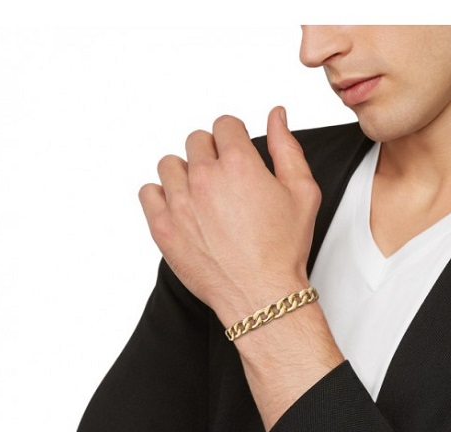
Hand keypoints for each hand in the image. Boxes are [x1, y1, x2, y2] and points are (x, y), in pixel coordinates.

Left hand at [138, 109, 320, 326]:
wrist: (263, 295)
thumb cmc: (284, 250)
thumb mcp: (302, 193)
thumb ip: (288, 149)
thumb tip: (276, 116)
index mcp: (238, 164)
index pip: (224, 125)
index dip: (234, 138)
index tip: (237, 154)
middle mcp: (204, 178)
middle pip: (196, 141)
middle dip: (212, 154)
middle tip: (225, 180)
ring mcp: (179, 203)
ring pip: (170, 164)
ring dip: (185, 173)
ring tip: (203, 195)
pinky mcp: (163, 228)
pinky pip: (148, 193)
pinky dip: (161, 196)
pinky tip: (181, 209)